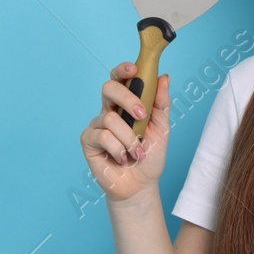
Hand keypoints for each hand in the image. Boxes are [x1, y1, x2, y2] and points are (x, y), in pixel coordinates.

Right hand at [79, 62, 171, 203]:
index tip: (134, 68)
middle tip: (142, 116)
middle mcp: (109, 111)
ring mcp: (97, 126)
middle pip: (109, 88)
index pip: (120, 79)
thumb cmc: (150, 157)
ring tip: (137, 153)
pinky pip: (102, 136)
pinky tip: (122, 158)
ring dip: (129, 138)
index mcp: (126, 104)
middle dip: (126, 98)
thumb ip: (161, 104)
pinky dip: (118, 149)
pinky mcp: (88, 141)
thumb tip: (164, 77)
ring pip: (109, 118)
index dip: (123, 69)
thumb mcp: (162, 129)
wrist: (140, 186)